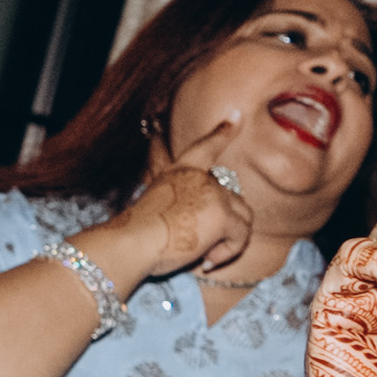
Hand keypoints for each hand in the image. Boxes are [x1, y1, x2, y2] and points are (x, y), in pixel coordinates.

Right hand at [108, 111, 254, 276]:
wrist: (133, 242)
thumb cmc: (138, 235)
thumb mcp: (161, 208)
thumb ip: (186, 206)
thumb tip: (214, 225)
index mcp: (181, 171)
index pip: (206, 146)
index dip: (222, 131)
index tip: (236, 114)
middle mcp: (201, 177)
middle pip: (235, 200)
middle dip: (228, 226)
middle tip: (203, 250)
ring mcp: (214, 193)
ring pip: (243, 219)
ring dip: (228, 242)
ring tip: (204, 256)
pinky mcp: (223, 214)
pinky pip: (241, 238)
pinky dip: (228, 253)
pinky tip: (206, 261)